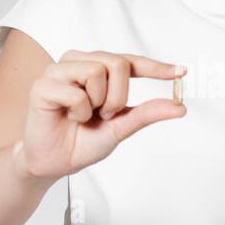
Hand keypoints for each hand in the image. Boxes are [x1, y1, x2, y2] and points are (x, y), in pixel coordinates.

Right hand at [18, 51, 185, 180]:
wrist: (53, 163)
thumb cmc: (82, 141)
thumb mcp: (121, 128)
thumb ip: (146, 114)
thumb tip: (179, 107)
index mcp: (97, 68)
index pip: (131, 61)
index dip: (156, 66)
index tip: (182, 72)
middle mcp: (78, 62)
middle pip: (117, 62)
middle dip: (120, 96)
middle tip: (106, 115)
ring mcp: (58, 70)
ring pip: (97, 71)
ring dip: (99, 102)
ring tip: (86, 115)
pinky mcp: (43, 85)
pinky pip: (76, 92)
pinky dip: (80, 111)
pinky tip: (70, 117)